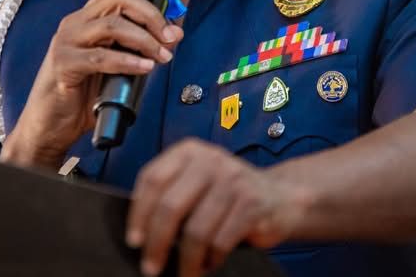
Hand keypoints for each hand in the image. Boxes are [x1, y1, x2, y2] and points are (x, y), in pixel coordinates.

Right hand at [0, 0, 183, 168]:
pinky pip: (100, 57)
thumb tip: (173, 35)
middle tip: (171, 37)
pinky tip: (144, 68)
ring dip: (144, 39)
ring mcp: (66, 43)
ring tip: (162, 56)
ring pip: (112, 25)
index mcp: (85, 20)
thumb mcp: (115, 67)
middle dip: (151, 15)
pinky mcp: (63, 65)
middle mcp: (74, 24)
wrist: (47, 128)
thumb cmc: (80, 98)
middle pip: (118, 0)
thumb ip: (139, 50)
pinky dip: (127, 61)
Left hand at [126, 139, 304, 276]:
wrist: (281, 197)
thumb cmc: (228, 194)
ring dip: (186, 261)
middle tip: (151, 267)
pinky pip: (220, 242)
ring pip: (196, 230)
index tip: (134, 240)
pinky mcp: (251, 204)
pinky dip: (211, 259)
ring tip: (185, 273)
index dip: (138, 213)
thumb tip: (140, 233)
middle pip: (170, 206)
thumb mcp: (197, 181)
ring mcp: (233, 180)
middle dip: (157, 243)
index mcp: (189, 151)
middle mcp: (210, 160)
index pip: (152, 179)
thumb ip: (171, 193)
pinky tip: (210, 262)